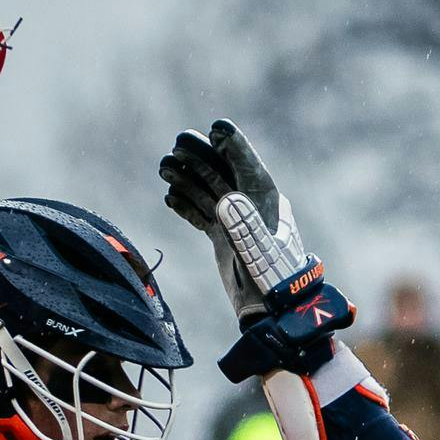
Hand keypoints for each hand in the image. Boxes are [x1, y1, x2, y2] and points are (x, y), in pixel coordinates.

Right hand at [159, 120, 277, 324]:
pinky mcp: (224, 239)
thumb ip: (244, 225)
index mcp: (267, 202)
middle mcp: (251, 207)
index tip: (217, 127)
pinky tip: (171, 196)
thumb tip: (226, 199)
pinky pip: (202, 215)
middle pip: (222, 172)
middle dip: (201, 156)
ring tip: (165, 167)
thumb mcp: (260, 252)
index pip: (247, 165)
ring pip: (208, 191)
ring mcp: (235, 222)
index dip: (233, 145)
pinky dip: (187, 205)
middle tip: (178, 145)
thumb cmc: (274, 282)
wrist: (271, 312)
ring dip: (188, 178)